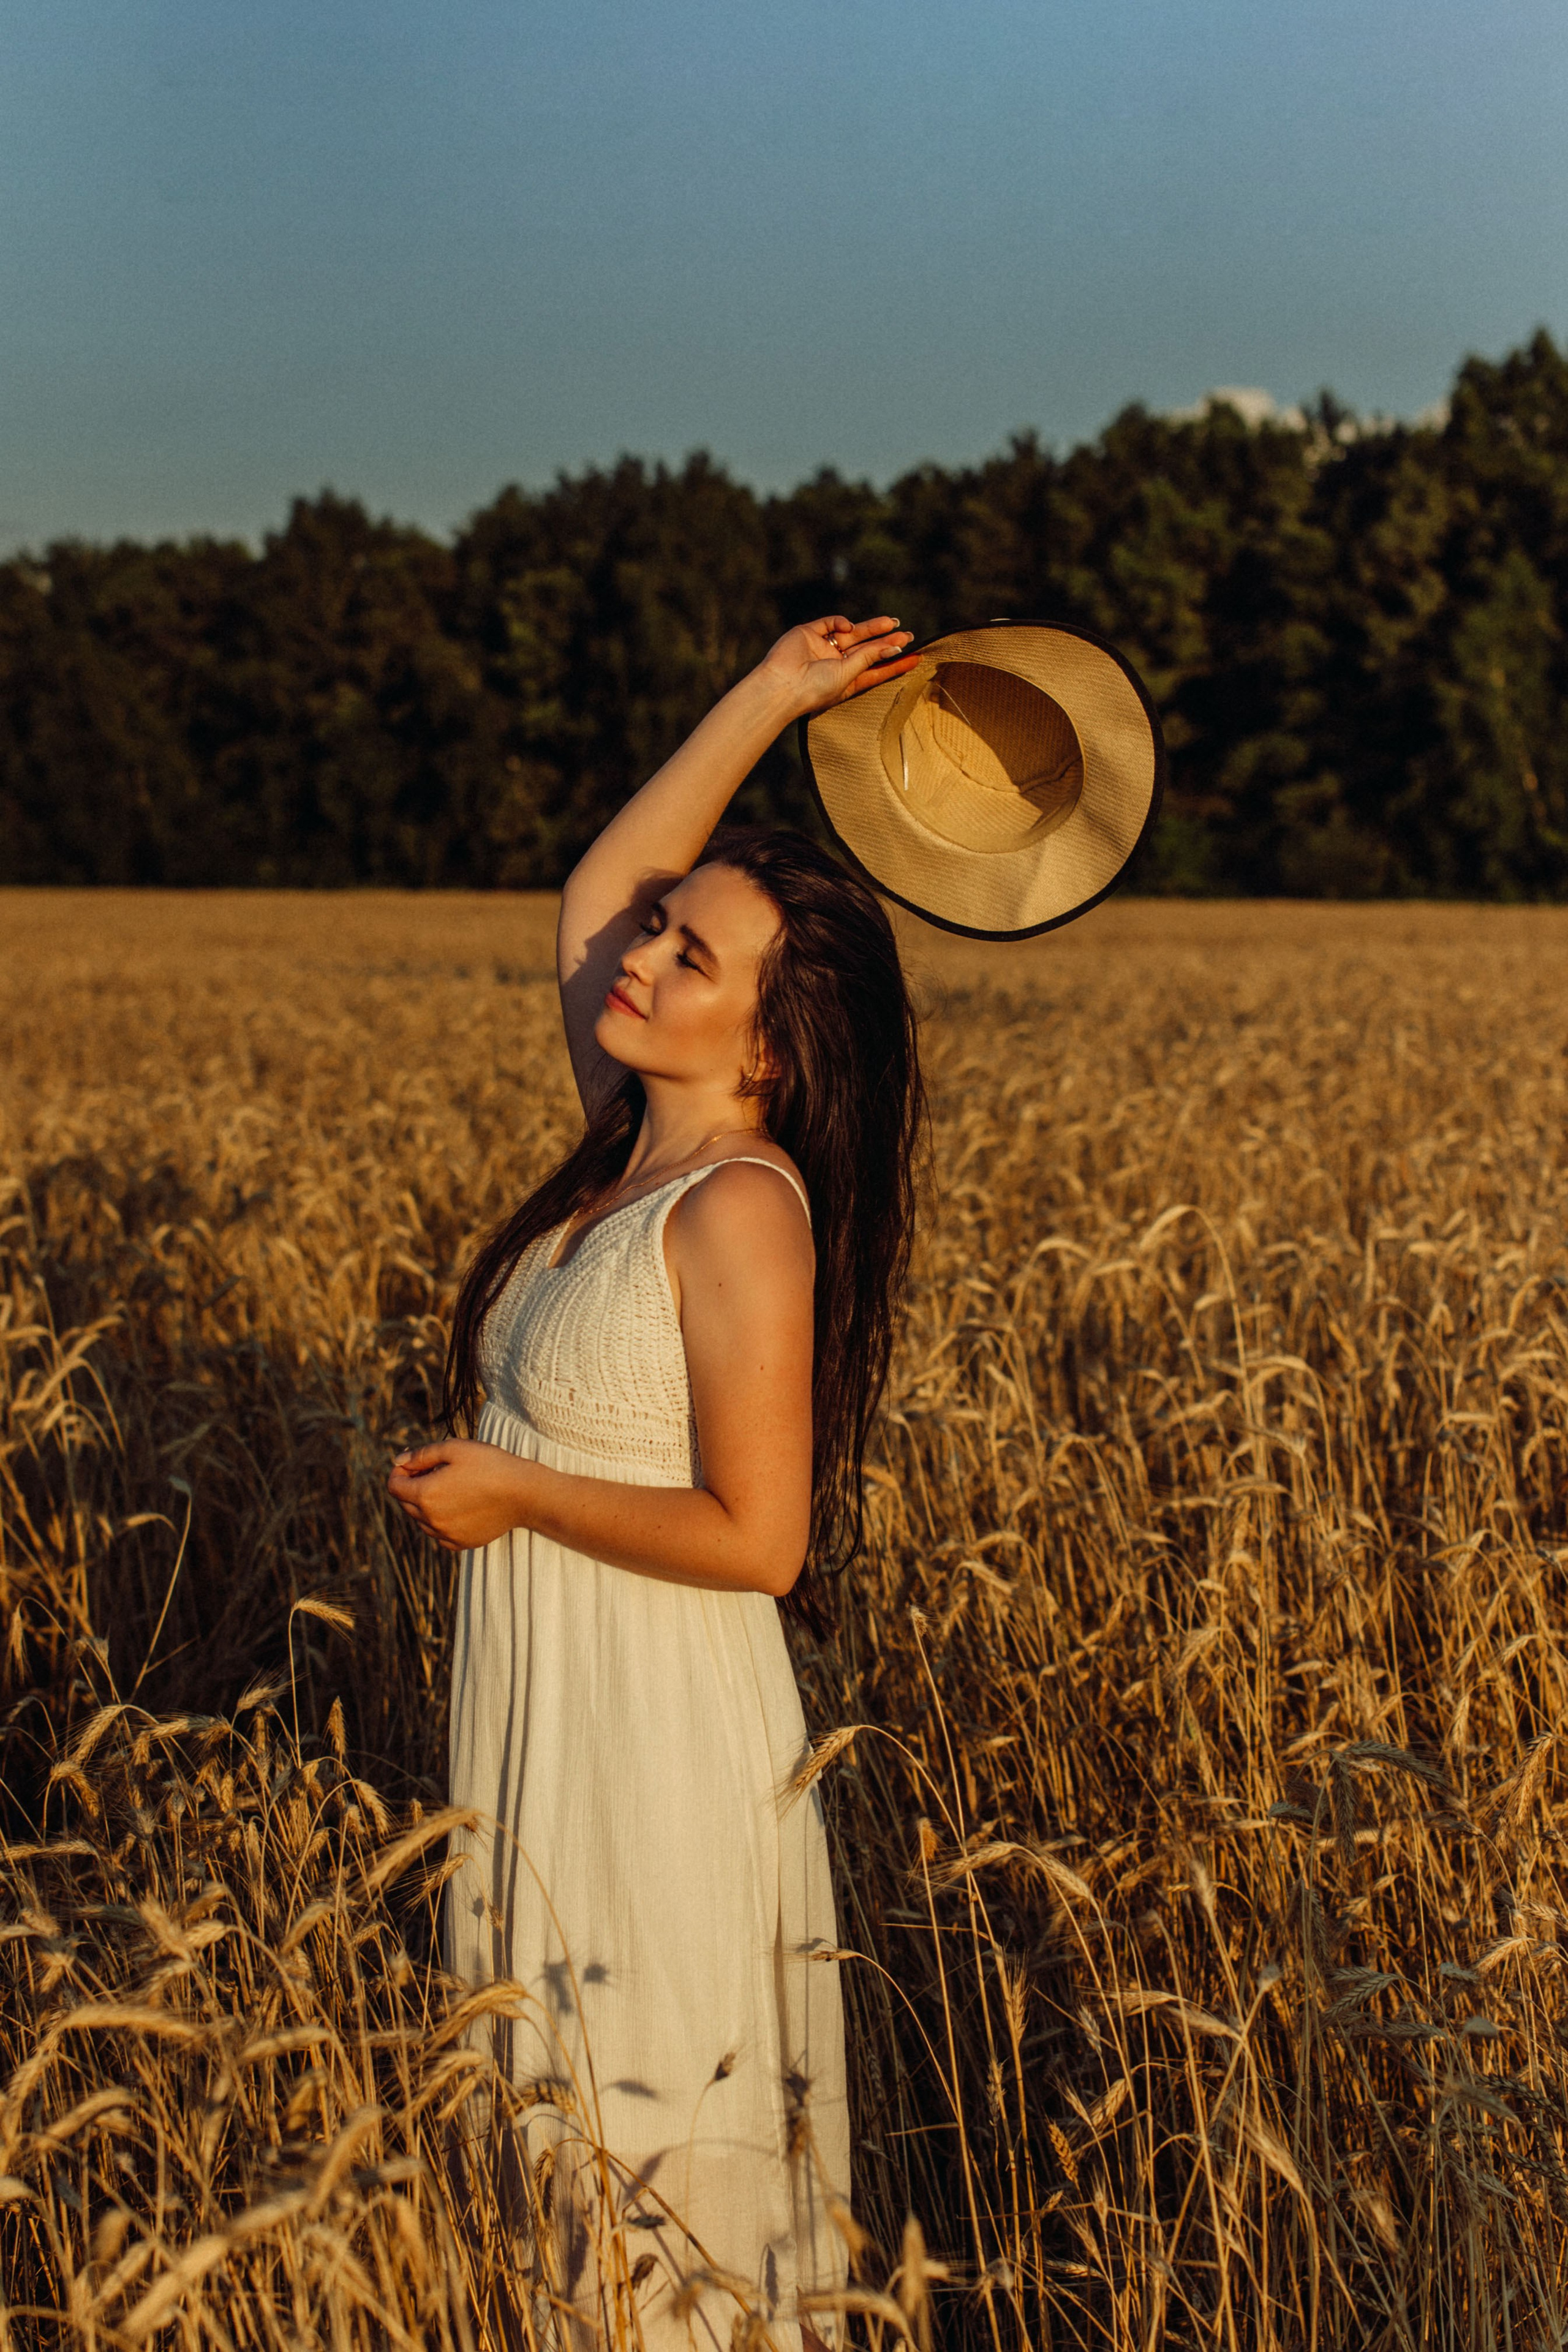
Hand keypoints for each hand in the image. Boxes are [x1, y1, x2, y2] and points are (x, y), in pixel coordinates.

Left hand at [387, 1437, 529, 1552]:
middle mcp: (430, 1520)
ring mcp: (445, 1535)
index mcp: (425, 1494)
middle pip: (405, 1503)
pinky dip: (441, 1520)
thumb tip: (398, 1460)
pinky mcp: (460, 1544)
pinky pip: (438, 1533)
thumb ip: (421, 1455)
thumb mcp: (454, 1449)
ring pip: (421, 1520)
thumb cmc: (490, 1465)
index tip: (414, 1462)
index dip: (400, 1471)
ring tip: (450, 1487)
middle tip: (435, 1470)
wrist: (523, 1494)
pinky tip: (459, 1505)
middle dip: (412, 1485)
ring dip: (426, 1504)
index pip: (394, 1486)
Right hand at [756, 615, 919, 716]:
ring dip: (872, 628)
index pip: (876, 670)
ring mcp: (822, 648)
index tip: (916, 658)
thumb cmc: (815, 689)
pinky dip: (840, 622)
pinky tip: (847, 627)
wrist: (782, 685)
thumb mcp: (848, 675)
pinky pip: (830, 623)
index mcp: (846, 680)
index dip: (895, 663)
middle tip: (908, 635)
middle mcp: (836, 664)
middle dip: (886, 641)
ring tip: (892, 623)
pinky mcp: (809, 633)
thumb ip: (869, 657)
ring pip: (853, 634)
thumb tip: (894, 646)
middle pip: (867, 649)